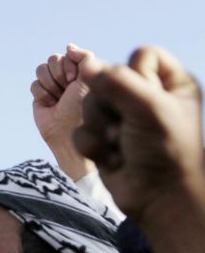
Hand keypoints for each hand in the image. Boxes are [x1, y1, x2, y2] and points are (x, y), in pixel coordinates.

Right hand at [30, 44, 95, 179]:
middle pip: (54, 59)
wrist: (73, 137)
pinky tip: (51, 105)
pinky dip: (42, 94)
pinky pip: (34, 84)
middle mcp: (70, 79)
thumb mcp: (94, 80)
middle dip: (59, 74)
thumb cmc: (90, 111)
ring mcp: (55, 88)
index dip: (71, 65)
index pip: (70, 54)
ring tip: (60, 99)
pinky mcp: (41, 98)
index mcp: (86, 72)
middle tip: (68, 90)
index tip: (77, 81)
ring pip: (42, 69)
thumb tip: (68, 47)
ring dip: (50, 84)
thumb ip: (85, 58)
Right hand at [74, 46, 204, 222]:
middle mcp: (147, 96)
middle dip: (110, 107)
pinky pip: (80, 128)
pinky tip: (112, 159)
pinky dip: (92, 146)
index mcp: (171, 83)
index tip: (146, 100)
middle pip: (108, 79)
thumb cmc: (165, 153)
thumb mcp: (149, 109)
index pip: (142, 55)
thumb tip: (86, 64)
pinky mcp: (103, 136)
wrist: (157, 198)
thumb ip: (117, 82)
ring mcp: (122, 116)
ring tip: (118, 145)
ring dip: (99, 128)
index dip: (136, 74)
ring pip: (88, 103)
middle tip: (126, 129)